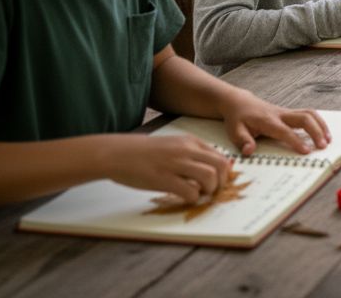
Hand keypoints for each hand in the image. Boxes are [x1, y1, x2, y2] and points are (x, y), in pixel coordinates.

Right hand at [101, 133, 232, 203]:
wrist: (117, 153)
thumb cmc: (143, 152)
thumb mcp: (172, 145)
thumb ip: (190, 153)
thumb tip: (208, 168)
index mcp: (190, 142)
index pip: (220, 156)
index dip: (223, 173)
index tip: (218, 182)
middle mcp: (186, 150)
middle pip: (220, 166)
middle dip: (222, 182)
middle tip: (212, 191)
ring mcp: (175, 164)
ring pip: (209, 177)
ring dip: (209, 190)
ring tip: (200, 195)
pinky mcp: (164, 179)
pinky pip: (190, 191)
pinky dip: (193, 198)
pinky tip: (185, 198)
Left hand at [218, 90, 330, 155]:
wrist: (240, 102)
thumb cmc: (238, 119)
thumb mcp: (234, 131)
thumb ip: (243, 141)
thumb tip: (249, 151)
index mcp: (267, 120)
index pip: (285, 131)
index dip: (296, 141)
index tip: (306, 151)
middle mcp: (280, 114)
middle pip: (304, 118)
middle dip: (316, 131)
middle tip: (323, 146)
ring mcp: (287, 112)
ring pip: (310, 113)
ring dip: (321, 126)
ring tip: (328, 140)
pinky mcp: (291, 113)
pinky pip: (309, 114)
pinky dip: (319, 123)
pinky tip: (324, 133)